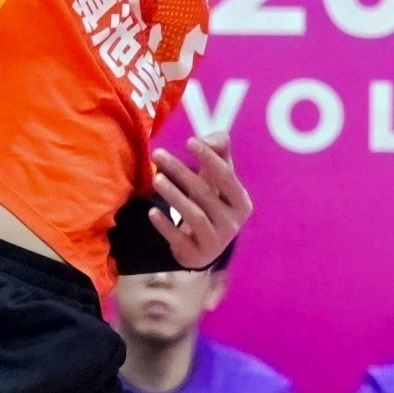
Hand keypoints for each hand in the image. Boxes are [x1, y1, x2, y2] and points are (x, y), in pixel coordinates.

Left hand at [149, 129, 250, 271]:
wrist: (205, 248)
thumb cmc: (212, 206)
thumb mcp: (218, 181)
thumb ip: (218, 153)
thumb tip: (210, 138)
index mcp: (241, 202)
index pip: (226, 177)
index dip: (208, 158)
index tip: (189, 141)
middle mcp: (233, 223)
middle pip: (206, 193)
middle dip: (181, 172)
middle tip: (158, 155)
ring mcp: (216, 241)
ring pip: (195, 216)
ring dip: (174, 196)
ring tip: (157, 179)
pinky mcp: (197, 254)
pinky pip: (180, 239)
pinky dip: (166, 226)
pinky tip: (152, 212)